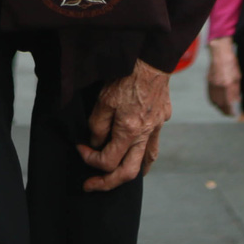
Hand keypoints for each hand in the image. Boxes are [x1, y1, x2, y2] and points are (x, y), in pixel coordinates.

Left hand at [79, 60, 171, 190]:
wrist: (152, 59)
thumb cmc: (126, 76)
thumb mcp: (104, 100)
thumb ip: (98, 126)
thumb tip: (96, 144)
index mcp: (130, 132)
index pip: (108, 161)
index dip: (89, 159)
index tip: (80, 148)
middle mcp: (146, 135)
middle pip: (128, 172)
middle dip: (108, 183)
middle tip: (92, 185)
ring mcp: (157, 128)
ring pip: (146, 162)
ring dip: (131, 174)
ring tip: (117, 179)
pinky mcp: (162, 118)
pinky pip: (154, 145)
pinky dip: (145, 157)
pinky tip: (140, 157)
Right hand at [205, 38, 242, 118]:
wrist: (219, 53)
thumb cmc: (231, 63)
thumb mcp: (238, 77)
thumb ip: (236, 90)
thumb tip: (236, 100)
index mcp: (227, 85)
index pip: (228, 103)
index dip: (230, 111)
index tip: (233, 115)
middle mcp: (219, 86)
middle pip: (220, 104)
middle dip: (224, 111)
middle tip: (228, 114)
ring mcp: (212, 84)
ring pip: (213, 100)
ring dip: (218, 107)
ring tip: (223, 109)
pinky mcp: (208, 82)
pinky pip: (210, 95)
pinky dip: (213, 100)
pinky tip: (217, 101)